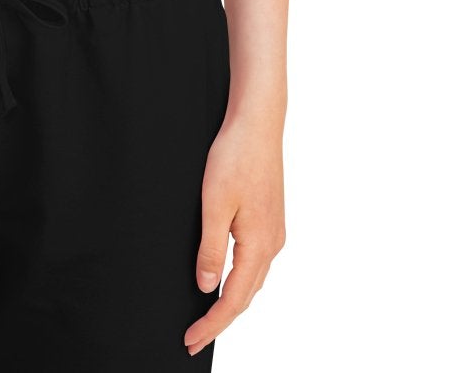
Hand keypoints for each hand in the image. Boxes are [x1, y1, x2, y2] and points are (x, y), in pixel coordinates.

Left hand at [183, 110, 285, 357]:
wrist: (257, 124)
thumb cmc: (234, 158)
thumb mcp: (214, 204)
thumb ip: (210, 249)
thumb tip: (206, 287)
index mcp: (259, 245)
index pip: (234, 299)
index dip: (212, 324)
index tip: (192, 340)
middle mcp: (272, 243)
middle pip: (246, 295)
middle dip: (220, 320)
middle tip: (193, 338)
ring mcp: (274, 232)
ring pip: (252, 280)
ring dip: (231, 301)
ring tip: (207, 317)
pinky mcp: (269, 220)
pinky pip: (254, 262)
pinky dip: (240, 279)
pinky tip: (226, 279)